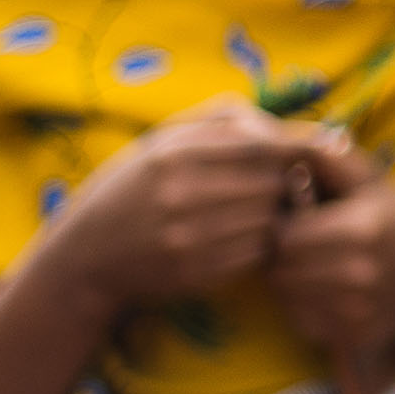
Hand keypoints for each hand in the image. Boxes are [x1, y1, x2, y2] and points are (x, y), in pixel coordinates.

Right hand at [36, 96, 335, 312]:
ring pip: (270, 218)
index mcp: (174, 152)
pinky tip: (236, 237)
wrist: (83, 258)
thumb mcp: (163, 140)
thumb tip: (292, 126)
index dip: (297, 146)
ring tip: (250, 209)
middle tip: (275, 183)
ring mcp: (188, 236)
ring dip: (272, 214)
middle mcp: (181, 193)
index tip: (311, 150)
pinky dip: (258, 244)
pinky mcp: (196, 273)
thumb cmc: (135, 187)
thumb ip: (227, 120)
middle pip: (274, 181)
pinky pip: (257, 253)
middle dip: (284, 180)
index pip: (264, 144)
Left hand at [268, 140, 394, 393]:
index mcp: (359, 228)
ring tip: (314, 269)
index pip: (284, 236)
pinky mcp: (352, 334)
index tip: (297, 223)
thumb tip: (291, 141)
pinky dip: (305, 309)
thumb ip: (332, 158)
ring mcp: (354, 308)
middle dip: (282, 258)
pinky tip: (326, 293)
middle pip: (280, 270)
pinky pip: (303, 322)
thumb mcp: (373, 181)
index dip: (282, 229)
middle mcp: (356, 272)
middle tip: (300, 248)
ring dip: (291, 284)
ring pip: (287, 298)